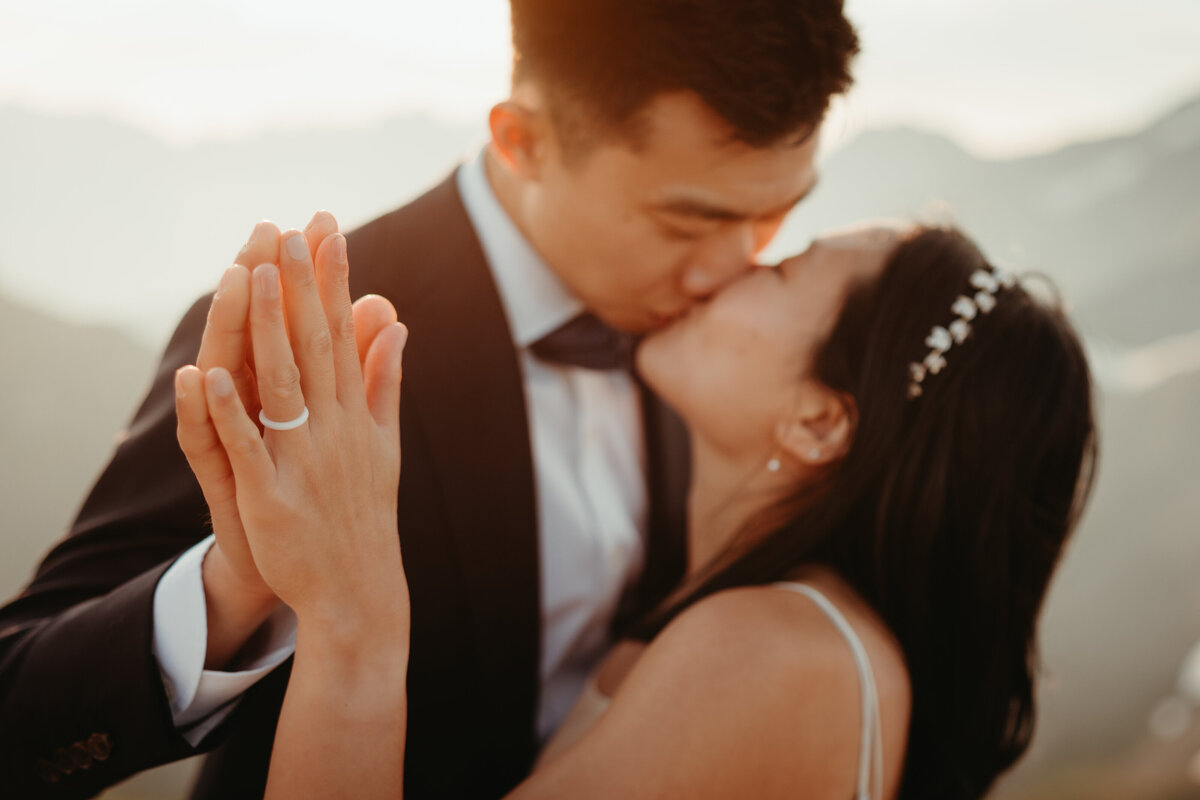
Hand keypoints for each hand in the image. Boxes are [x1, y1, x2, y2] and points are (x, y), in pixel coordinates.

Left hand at [195, 227, 408, 635]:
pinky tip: (209, 374)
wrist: (358, 589)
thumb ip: (384, 380)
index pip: (345, 335)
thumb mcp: (383, 442)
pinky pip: (246, 449)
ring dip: (265, 330)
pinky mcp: (270, 498)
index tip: (327, 232)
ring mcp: (302, 462)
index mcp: (357, 414)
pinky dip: (229, 413)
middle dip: (301, 288)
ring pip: (280, 386)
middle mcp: (334, 429)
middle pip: (314, 348)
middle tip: (289, 232)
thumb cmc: (365, 512)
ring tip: (252, 276)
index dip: (335, 282)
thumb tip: (396, 323)